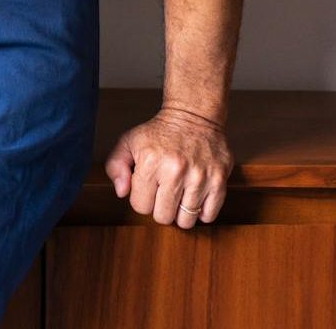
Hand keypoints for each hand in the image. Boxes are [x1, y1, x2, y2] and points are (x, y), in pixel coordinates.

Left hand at [103, 106, 233, 229]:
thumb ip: (115, 167)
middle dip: (161, 207)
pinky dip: (201, 212)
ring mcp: (200, 177)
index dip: (142, 199)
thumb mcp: (128, 142)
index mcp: (150, 162)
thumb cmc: (159, 132)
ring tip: (180, 193)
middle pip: (164, 217)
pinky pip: (209, 216)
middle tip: (164, 191)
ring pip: (186, 220)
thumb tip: (122, 192)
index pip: (141, 206)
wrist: (194, 115)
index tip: (148, 187)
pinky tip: (195, 196)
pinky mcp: (219, 180)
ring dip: (181, 211)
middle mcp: (176, 171)